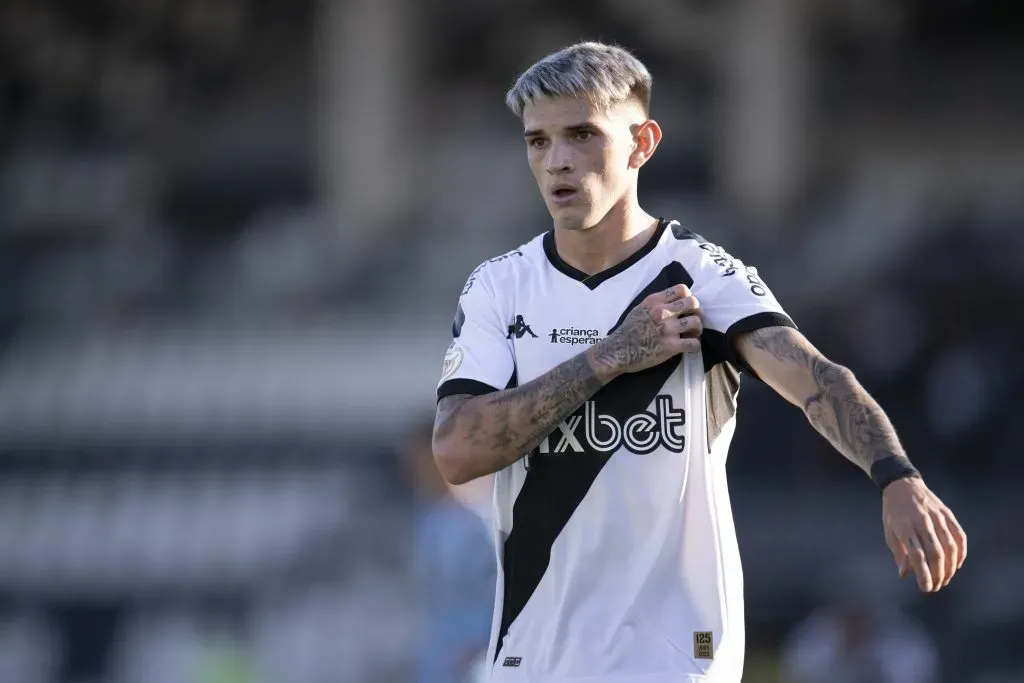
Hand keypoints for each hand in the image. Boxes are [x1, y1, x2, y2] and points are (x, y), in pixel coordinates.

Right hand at [591, 284, 701, 376]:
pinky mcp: (670, 346)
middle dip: (697, 311)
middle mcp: (662, 312)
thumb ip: (656, 303)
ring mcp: (667, 329)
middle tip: (693, 320)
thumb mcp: (640, 308)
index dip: (689, 297)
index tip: (686, 307)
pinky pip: (694, 344)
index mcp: (654, 301)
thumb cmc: (628, 331)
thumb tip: (675, 301)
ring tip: (693, 334)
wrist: (617, 351)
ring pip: (696, 322)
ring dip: (698, 329)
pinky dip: (695, 346)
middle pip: (693, 303)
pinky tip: (690, 348)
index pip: (682, 289)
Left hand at [882, 476, 966, 591]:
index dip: (923, 574)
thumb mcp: (889, 531)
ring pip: (949, 546)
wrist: (902, 485)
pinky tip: (957, 564)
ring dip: (950, 567)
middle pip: (935, 553)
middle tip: (937, 587)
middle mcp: (922, 521)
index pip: (917, 555)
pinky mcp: (947, 514)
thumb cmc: (893, 512)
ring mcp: (936, 517)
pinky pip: (959, 536)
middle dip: (938, 574)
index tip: (926, 588)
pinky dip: (961, 552)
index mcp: (904, 527)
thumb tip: (905, 575)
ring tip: (946, 579)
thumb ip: (899, 553)